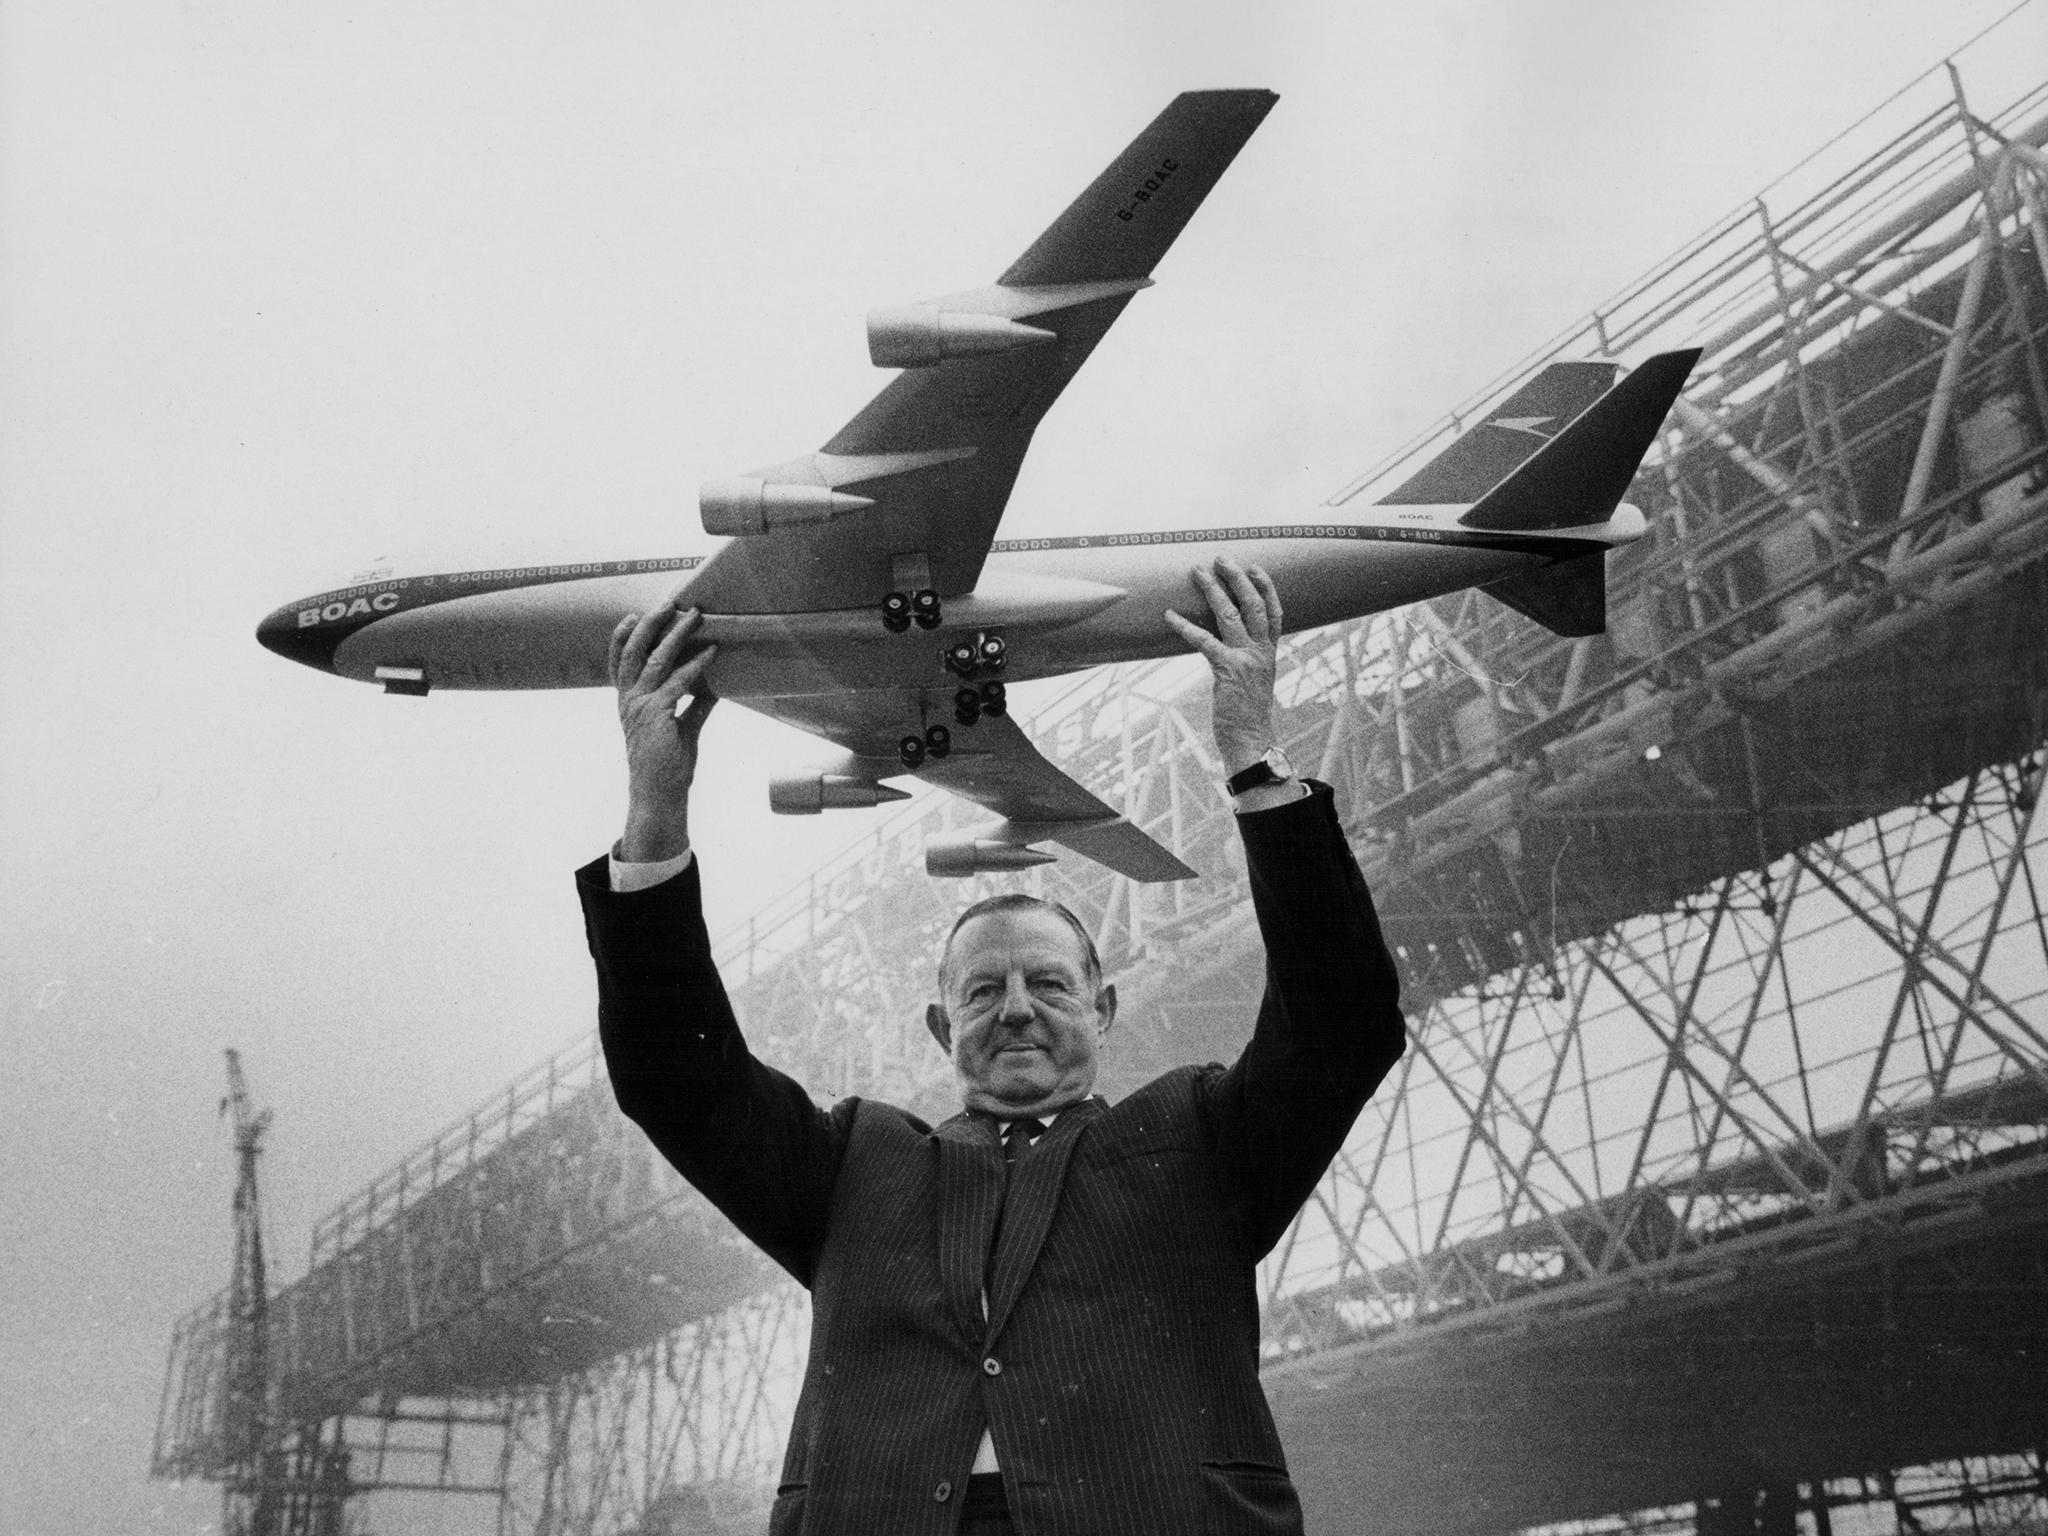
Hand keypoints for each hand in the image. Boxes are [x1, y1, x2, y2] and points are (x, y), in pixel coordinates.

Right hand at [609, 590, 718, 861]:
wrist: (660, 794)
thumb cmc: (668, 765)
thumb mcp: (682, 729)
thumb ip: (694, 708)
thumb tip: (712, 692)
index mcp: (629, 702)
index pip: (619, 663)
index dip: (622, 638)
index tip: (632, 616)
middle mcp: (630, 700)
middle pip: (634, 651)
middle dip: (651, 624)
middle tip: (669, 603)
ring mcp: (641, 706)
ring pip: (656, 659)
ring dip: (677, 634)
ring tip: (695, 616)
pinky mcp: (658, 714)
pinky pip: (679, 682)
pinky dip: (697, 665)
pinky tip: (712, 653)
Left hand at [1164, 556, 1282, 774]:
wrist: (1252, 740)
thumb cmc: (1248, 715)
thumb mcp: (1254, 681)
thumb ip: (1248, 661)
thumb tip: (1231, 648)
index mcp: (1269, 652)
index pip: (1274, 611)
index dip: (1266, 587)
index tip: (1255, 568)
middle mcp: (1262, 651)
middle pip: (1254, 604)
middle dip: (1237, 578)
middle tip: (1221, 559)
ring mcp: (1246, 659)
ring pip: (1231, 614)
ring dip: (1213, 590)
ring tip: (1198, 572)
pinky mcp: (1228, 670)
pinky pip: (1204, 640)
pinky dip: (1185, 625)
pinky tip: (1170, 615)